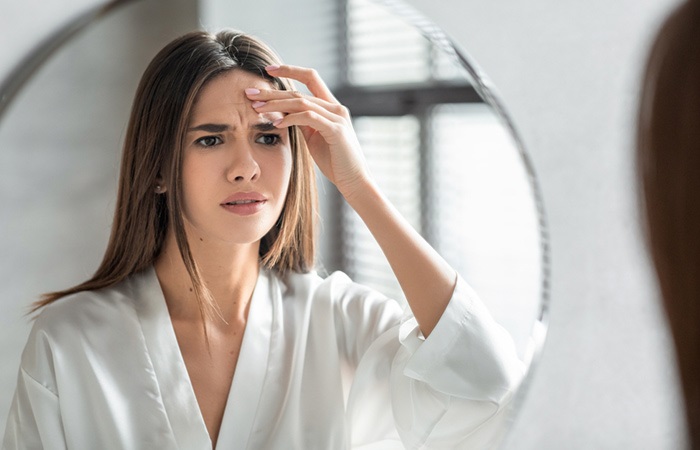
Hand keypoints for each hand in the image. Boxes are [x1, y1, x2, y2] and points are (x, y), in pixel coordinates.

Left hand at [245, 65, 370, 198]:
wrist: (354, 181)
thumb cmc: (335, 162)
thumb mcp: (314, 138)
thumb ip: (302, 122)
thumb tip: (282, 112)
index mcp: (331, 106)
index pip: (310, 78)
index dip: (289, 70)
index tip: (267, 70)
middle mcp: (336, 107)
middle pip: (299, 92)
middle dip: (272, 92)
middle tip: (249, 93)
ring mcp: (337, 117)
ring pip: (301, 102)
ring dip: (276, 104)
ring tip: (257, 108)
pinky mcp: (336, 130)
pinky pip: (309, 118)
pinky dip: (291, 118)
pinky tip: (276, 123)